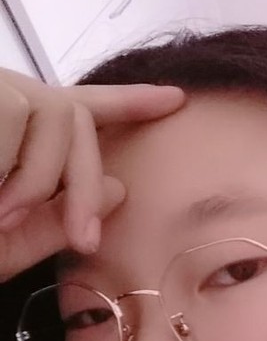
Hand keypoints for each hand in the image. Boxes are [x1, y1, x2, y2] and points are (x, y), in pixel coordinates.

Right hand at [0, 67, 184, 281]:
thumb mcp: (6, 241)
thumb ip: (56, 221)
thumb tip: (119, 189)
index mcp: (13, 136)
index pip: (77, 111)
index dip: (128, 103)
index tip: (175, 99)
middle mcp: (3, 102)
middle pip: (77, 119)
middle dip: (89, 183)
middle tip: (83, 240)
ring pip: (57, 115)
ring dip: (41, 179)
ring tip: (2, 217)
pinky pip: (19, 114)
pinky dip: (12, 167)